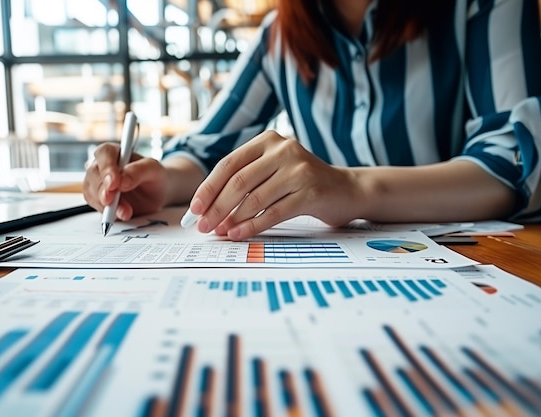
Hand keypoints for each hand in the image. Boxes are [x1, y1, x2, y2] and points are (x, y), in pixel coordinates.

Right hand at [83, 142, 167, 219]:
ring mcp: (98, 183)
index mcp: (114, 152)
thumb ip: (138, 171)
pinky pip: (97, 206)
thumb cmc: (154, 176)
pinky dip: (109, 213)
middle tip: (111, 200)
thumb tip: (122, 180)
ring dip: (106, 204)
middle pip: (93, 174)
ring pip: (92, 192)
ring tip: (126, 210)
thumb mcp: (153, 169)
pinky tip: (122, 213)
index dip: (107, 168)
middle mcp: (102, 166)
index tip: (114, 182)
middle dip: (103, 189)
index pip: (104, 154)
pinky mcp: (99, 200)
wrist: (156, 194)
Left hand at [188, 130, 358, 239]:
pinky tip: (239, 234)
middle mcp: (283, 149)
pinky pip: (273, 213)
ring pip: (255, 198)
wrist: (346, 190)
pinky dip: (252, 226)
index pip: (228, 164)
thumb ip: (245, 183)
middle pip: (239, 182)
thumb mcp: (273, 172)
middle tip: (202, 227)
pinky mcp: (311, 191)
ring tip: (219, 232)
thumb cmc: (302, 184)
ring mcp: (299, 169)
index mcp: (268, 141)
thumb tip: (208, 210)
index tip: (194, 210)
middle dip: (216, 207)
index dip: (208, 188)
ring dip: (232, 219)